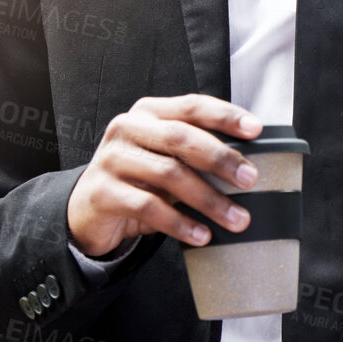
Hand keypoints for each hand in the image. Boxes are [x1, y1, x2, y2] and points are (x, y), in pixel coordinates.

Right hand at [66, 95, 262, 256]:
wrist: (87, 209)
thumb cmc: (138, 179)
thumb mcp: (164, 157)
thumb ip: (194, 152)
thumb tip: (247, 166)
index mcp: (148, 113)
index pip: (191, 106)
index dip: (225, 116)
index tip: (255, 130)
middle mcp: (127, 129)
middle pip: (181, 138)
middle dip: (221, 159)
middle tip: (250, 180)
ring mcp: (112, 159)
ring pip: (169, 174)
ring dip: (209, 200)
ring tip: (237, 219)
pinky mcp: (103, 192)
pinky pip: (149, 207)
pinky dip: (181, 224)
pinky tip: (202, 235)